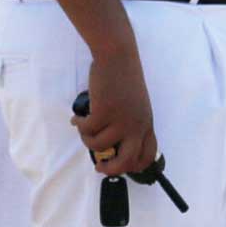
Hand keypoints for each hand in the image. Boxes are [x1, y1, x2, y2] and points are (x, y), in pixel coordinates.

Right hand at [73, 46, 156, 177]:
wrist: (118, 57)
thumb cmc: (125, 80)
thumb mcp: (136, 105)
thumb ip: (130, 124)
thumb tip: (113, 147)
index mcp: (146, 122)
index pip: (148, 154)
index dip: (134, 166)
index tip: (119, 166)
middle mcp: (137, 124)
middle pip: (127, 161)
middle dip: (111, 169)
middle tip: (100, 166)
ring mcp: (121, 119)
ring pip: (99, 146)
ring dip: (87, 140)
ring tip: (84, 128)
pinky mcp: (104, 112)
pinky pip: (86, 130)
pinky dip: (79, 125)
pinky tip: (77, 118)